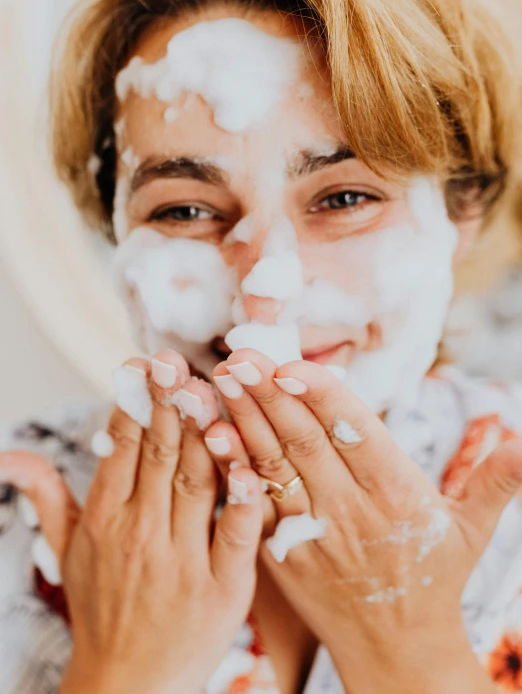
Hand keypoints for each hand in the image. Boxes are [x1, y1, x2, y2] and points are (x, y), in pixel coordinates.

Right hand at [0, 351, 263, 693]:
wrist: (128, 685)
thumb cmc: (102, 608)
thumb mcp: (66, 552)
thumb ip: (46, 497)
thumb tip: (9, 456)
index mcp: (105, 519)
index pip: (123, 446)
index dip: (136, 401)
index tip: (147, 364)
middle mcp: (140, 534)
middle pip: (161, 454)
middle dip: (171, 401)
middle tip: (180, 361)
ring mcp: (182, 561)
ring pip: (198, 481)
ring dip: (207, 432)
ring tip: (215, 388)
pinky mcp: (222, 589)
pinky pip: (235, 532)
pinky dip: (243, 496)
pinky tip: (249, 461)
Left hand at [205, 349, 521, 692]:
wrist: (396, 651)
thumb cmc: (434, 577)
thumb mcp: (472, 529)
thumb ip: (497, 481)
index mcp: (396, 496)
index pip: (354, 434)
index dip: (320, 397)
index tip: (290, 365)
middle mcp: (350, 512)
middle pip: (304, 444)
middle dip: (269, 396)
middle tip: (240, 357)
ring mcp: (311, 535)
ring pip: (273, 469)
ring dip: (244, 422)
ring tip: (221, 381)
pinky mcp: (281, 555)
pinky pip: (251, 506)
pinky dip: (231, 470)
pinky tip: (211, 437)